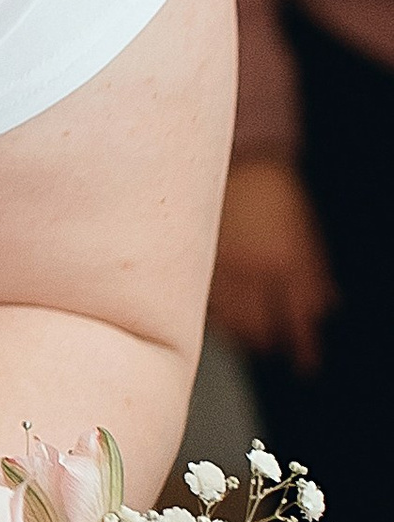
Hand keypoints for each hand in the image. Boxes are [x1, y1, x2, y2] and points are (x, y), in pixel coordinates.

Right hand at [210, 157, 336, 372]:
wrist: (234, 158)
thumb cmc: (274, 189)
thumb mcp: (307, 232)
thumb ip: (316, 272)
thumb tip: (326, 306)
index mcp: (284, 264)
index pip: (297, 319)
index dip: (304, 345)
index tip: (307, 362)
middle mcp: (249, 271)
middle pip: (259, 325)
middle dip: (268, 341)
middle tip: (273, 350)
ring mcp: (218, 267)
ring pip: (228, 316)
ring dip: (240, 332)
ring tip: (247, 340)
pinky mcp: (194, 262)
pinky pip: (203, 298)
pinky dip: (214, 311)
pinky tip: (220, 316)